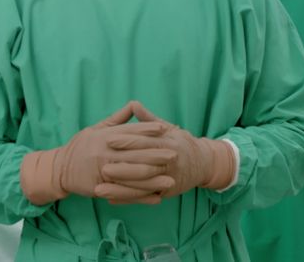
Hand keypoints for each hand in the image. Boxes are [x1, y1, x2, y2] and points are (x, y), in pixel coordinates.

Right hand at [20, 102, 176, 205]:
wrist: (59, 169)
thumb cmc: (80, 146)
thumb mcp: (96, 128)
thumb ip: (117, 120)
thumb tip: (133, 105)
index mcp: (104, 136)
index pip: (129, 132)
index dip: (147, 130)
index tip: (165, 129)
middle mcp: (104, 152)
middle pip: (134, 153)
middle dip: (156, 154)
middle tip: (175, 153)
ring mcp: (102, 170)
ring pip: (132, 174)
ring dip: (153, 178)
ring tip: (171, 178)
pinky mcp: (101, 187)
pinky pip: (125, 192)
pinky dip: (142, 196)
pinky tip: (157, 197)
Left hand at [98, 103, 235, 200]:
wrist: (203, 163)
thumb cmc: (181, 142)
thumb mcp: (168, 128)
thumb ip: (149, 119)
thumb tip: (134, 104)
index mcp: (168, 143)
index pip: (145, 141)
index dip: (127, 141)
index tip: (109, 140)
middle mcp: (169, 162)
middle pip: (143, 166)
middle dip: (122, 169)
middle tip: (101, 168)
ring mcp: (168, 179)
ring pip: (142, 185)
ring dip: (120, 189)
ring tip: (99, 189)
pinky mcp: (165, 192)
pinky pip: (144, 197)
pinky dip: (127, 199)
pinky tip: (111, 200)